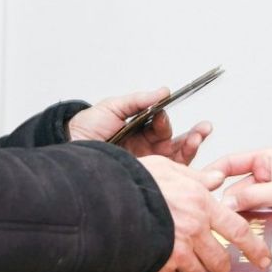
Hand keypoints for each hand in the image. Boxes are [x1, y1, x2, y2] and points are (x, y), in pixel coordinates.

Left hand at [68, 87, 212, 164]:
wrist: (68, 150)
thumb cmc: (84, 129)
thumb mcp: (111, 108)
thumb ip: (138, 100)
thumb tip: (163, 91)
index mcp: (140, 131)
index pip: (161, 125)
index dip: (164, 120)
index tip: (161, 115)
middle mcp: (147, 149)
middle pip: (176, 143)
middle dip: (193, 135)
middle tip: (204, 128)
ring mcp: (148, 166)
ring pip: (177, 160)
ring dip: (192, 148)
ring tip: (199, 138)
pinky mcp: (147, 180)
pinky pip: (170, 177)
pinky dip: (183, 171)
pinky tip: (190, 162)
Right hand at [138, 155, 271, 271]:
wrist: (107, 196)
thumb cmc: (135, 179)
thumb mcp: (169, 167)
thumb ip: (197, 176)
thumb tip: (217, 179)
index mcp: (201, 203)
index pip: (237, 229)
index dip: (254, 248)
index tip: (263, 258)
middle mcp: (194, 227)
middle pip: (220, 260)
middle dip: (221, 267)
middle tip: (217, 266)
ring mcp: (178, 247)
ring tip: (187, 263)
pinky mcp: (160, 261)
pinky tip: (165, 263)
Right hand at [205, 148, 271, 247]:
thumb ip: (250, 196)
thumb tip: (225, 203)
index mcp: (268, 159)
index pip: (233, 162)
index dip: (215, 171)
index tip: (200, 183)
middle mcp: (268, 175)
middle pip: (237, 188)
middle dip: (230, 202)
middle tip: (221, 215)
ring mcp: (271, 195)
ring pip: (245, 206)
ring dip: (241, 216)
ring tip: (233, 227)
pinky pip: (256, 218)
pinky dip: (251, 226)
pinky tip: (247, 233)